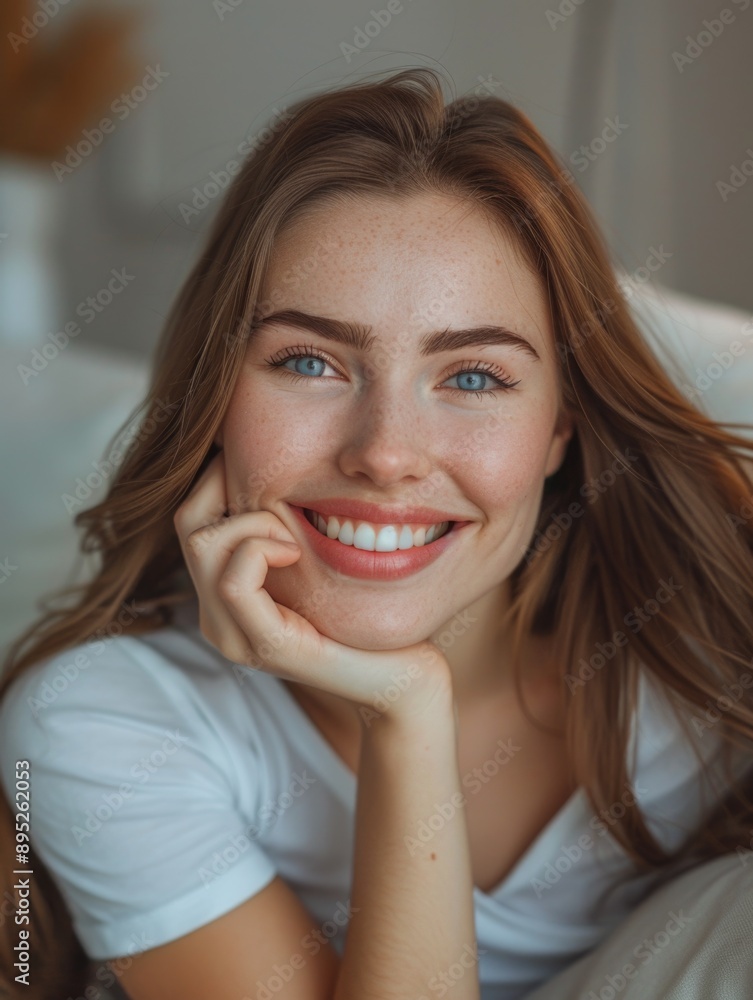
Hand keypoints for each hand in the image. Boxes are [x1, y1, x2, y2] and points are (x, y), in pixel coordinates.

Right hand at [173, 450, 452, 721]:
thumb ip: (283, 520)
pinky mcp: (266, 646)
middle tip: (283, 504)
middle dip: (232, 491)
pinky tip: (295, 551)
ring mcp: (235, 636)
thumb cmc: (367, 606)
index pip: (190, 517)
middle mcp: (217, 618)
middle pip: (189, 524)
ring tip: (293, 537)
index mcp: (223, 595)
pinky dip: (261, 547)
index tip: (262, 460)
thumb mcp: (314, 552)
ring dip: (253, 522)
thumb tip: (262, 455)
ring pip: (203, 544)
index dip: (219, 476)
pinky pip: (236, 578)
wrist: (404, 670)